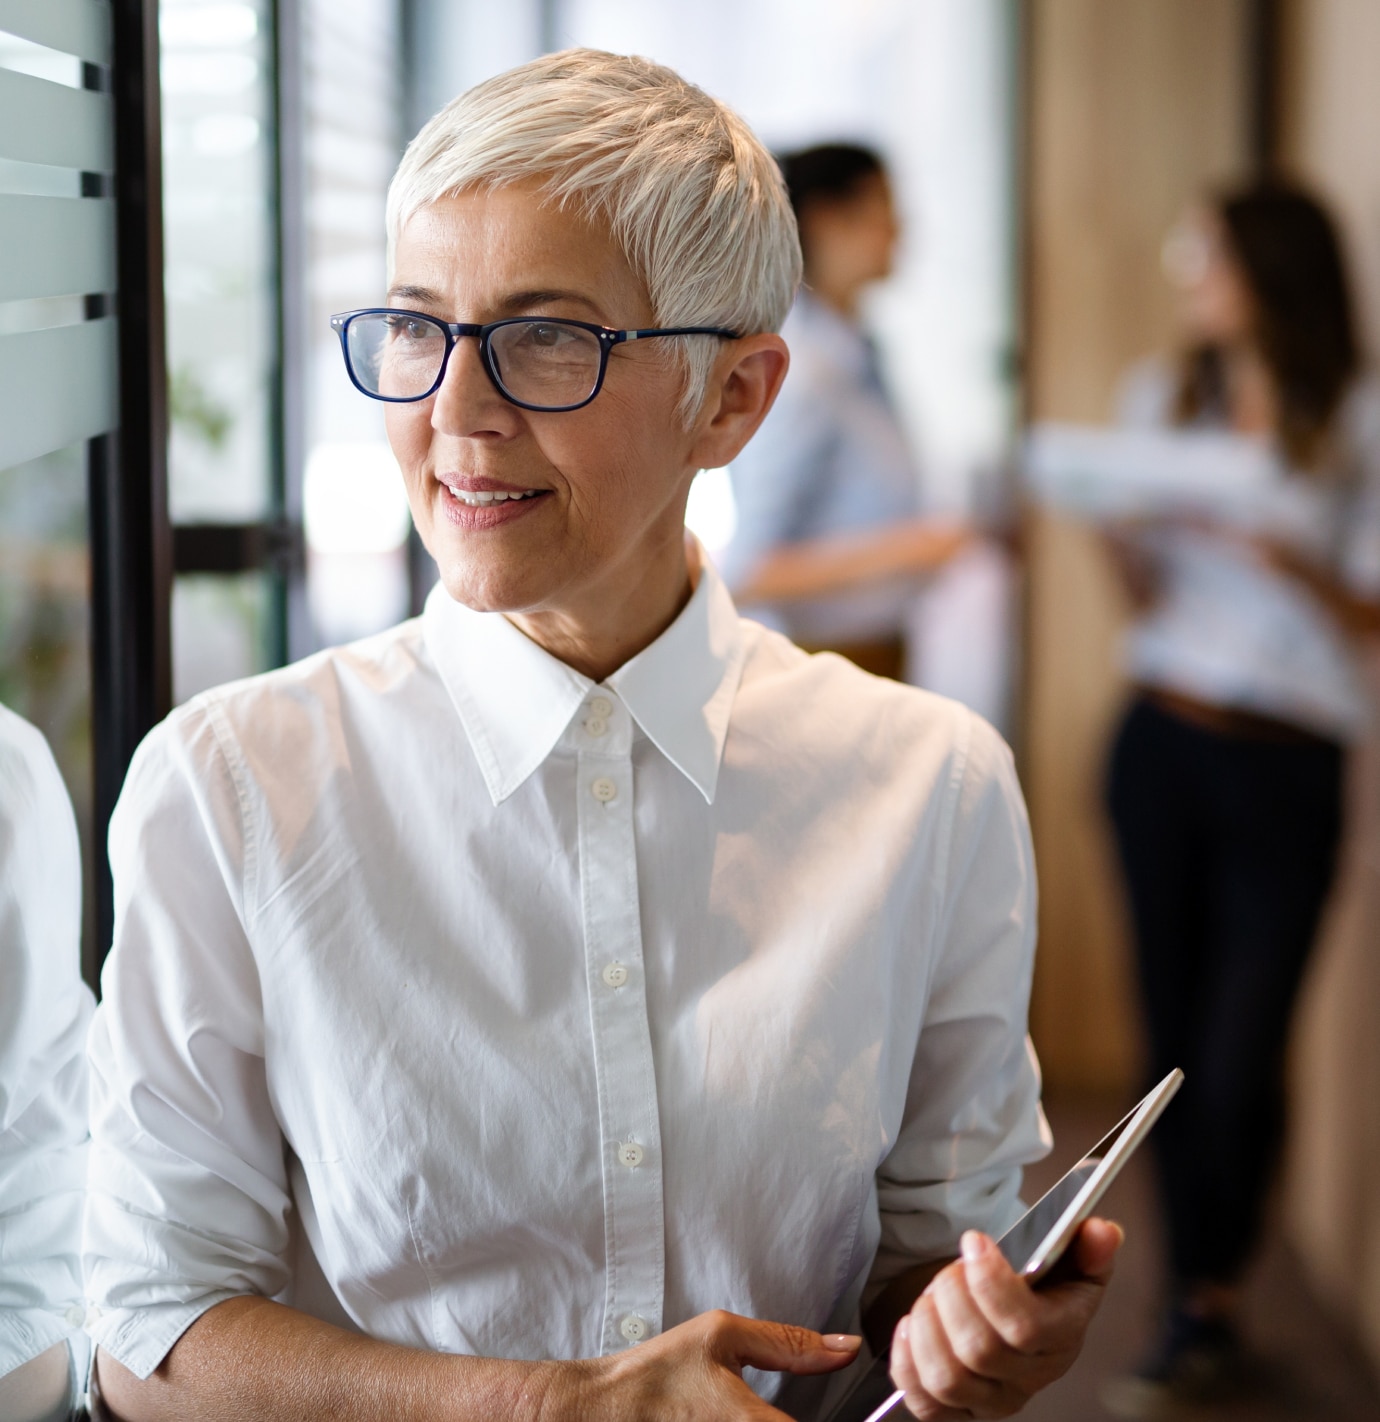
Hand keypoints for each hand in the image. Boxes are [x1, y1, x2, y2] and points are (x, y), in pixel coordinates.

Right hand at [571, 1309, 860, 1420]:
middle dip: (791, 1420)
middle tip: (770, 1403)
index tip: (856, 1412)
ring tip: (754, 1410)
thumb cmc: (659, 1373)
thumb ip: (788, 1342)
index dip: (840, 1419)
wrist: (600, 1412)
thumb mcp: (722, 1337)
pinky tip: (738, 1420)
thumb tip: (847, 1345)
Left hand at [889, 1218, 1121, 1418]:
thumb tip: (1104, 1232)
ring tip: (930, 1296)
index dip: (991, 1283)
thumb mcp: (1072, 1262)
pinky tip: (911, 1327)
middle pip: (979, 1350)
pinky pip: (925, 1405)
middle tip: (950, 1270)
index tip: (973, 1241)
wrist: (1016, 1318)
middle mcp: (1028, 1380)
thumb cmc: (1041, 1288)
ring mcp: (992, 1402)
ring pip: (948, 1380)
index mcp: (1061, 1338)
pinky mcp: (958, 1413)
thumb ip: (1089, 1247)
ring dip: (926, 1326)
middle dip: (951, 1296)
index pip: (1026, 1326)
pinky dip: (906, 1364)